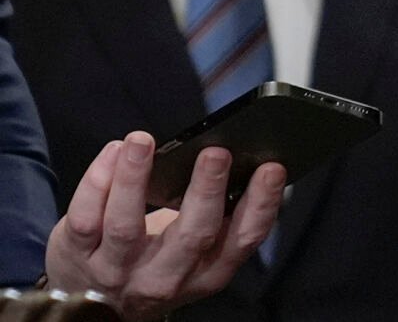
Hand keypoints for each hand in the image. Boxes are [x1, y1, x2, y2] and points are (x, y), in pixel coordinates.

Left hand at [43, 130, 285, 320]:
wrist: (94, 305)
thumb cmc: (155, 262)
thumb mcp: (194, 254)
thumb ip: (216, 217)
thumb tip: (239, 156)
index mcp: (206, 271)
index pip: (241, 240)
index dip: (260, 205)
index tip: (272, 168)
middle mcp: (164, 276)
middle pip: (190, 236)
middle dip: (205, 190)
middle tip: (216, 152)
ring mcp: (116, 269)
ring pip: (125, 225)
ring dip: (135, 178)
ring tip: (142, 140)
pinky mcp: (76, 255)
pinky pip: (84, 216)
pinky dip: (98, 180)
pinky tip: (114, 152)